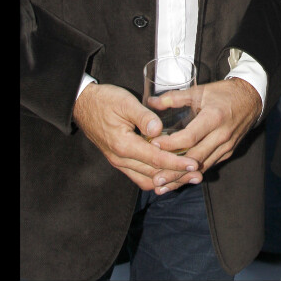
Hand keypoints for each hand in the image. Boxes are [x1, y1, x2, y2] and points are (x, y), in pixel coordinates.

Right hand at [73, 82, 200, 192]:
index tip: (193, 164)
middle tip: (197, 175)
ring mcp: (119, 161)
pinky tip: (169, 173)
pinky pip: (139, 175)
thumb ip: (143, 117)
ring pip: (146, 179)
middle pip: (153, 174)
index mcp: (123, 145)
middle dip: (177, 176)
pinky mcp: (120, 160)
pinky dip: (155, 177)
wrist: (83, 104)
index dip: (176, 163)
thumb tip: (159, 130)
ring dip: (167, 179)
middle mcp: (121, 159)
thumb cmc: (104, 101)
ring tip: (187, 176)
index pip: (155, 159)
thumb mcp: (125, 102)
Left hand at [150, 77, 260, 178]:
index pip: (190, 137)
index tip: (154, 145)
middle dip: (174, 170)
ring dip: (182, 178)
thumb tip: (151, 102)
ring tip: (163, 187)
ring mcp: (226, 146)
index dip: (171, 143)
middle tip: (155, 179)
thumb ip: (175, 97)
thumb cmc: (224, 94)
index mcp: (214, 117)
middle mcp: (221, 135)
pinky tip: (178, 181)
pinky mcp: (227, 153)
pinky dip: (192, 174)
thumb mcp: (200, 91)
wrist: (252, 99)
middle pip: (195, 158)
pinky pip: (208, 165)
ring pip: (202, 166)